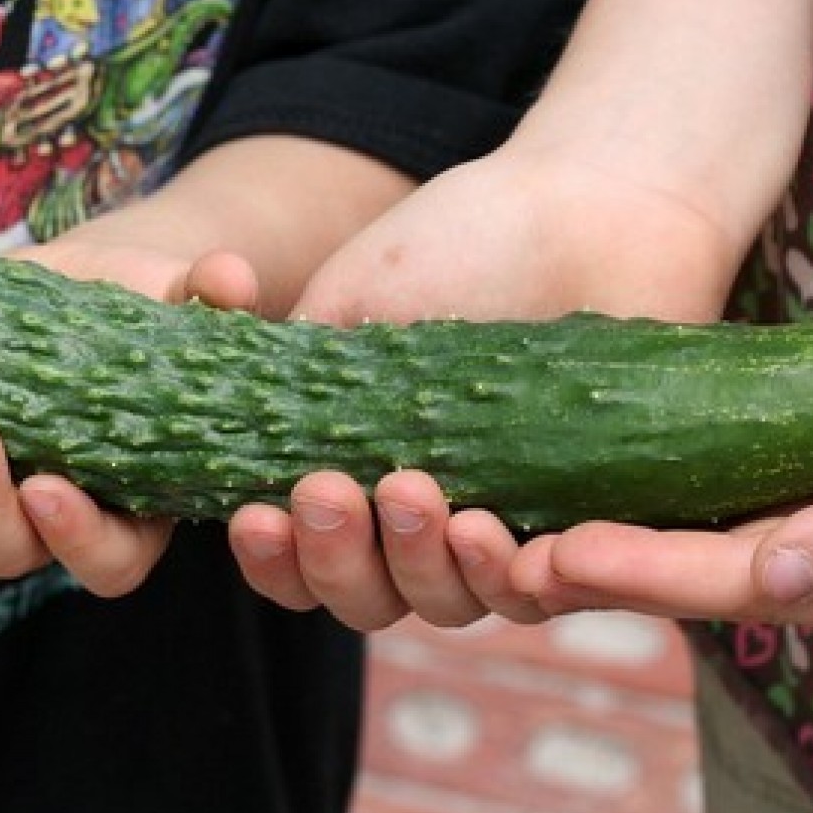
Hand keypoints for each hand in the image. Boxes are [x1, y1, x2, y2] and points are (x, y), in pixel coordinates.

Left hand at [0, 242, 258, 594]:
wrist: (72, 279)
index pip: (108, 557)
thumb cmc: (142, 303)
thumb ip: (209, 300)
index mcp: (125, 502)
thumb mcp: (178, 298)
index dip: (79, 539)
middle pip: (6, 551)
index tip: (52, 486)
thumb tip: (234, 279)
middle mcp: (44, 514)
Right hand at [229, 132, 738, 628]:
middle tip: (327, 491)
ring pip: (443, 604)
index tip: (256, 516)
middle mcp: (424, 516)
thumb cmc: (459, 245)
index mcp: (359, 472)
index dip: (272, 558)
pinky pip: (540, 593)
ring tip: (412, 490)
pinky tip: (488, 531)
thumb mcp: (346, 302)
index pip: (301, 558)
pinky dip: (504, 579)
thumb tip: (229, 439)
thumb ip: (283, 379)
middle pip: (363, 598)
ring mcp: (502, 525)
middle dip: (334, 559)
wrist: (583, 208)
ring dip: (414, 566)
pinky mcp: (583, 528)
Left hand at [503, 441, 812, 625]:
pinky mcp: (765, 470)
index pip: (723, 581)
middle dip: (578, 567)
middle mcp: (800, 556)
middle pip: (671, 570)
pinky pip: (681, 490)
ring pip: (665, 535)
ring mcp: (778, 513)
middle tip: (482, 541)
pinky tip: (555, 465)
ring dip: (579, 530)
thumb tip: (777, 582)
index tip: (552, 555)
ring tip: (489, 509)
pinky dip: (617, 489)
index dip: (636, 574)